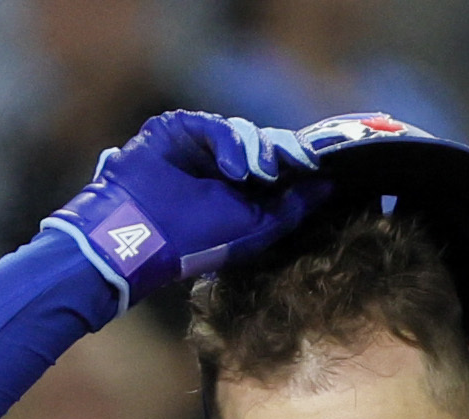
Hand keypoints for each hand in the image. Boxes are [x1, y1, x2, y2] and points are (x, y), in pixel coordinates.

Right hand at [53, 111, 332, 298]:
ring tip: (261, 174)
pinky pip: (214, 125)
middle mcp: (219, 164)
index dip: (298, 162)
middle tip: (300, 163)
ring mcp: (197, 145)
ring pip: (243, 132)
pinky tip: (234, 170)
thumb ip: (291, 209)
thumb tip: (328, 186)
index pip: (277, 165)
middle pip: (264, 143)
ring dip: (258, 152)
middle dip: (284, 153)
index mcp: (238, 189)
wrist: (140, 239)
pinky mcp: (176, 129)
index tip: (319, 167)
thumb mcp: (254, 229)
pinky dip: (230, 144)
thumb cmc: (193, 243)